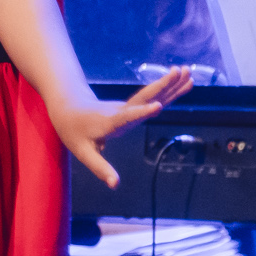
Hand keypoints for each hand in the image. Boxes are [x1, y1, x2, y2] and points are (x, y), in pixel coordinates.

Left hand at [49, 68, 192, 188]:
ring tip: (187, 71)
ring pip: (151, 94)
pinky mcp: (133, 105)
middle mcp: (121, 111)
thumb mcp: (83, 152)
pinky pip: (154, 96)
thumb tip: (115, 185)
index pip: (126, 117)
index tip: (157, 106)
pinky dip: (169, 89)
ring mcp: (128, 106)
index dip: (140, 113)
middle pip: (143, 97)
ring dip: (169, 83)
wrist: (68, 108)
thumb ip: (100, 168)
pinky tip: (185, 81)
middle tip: (178, 72)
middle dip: (162, 86)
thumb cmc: (74, 132)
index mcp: (109, 122)